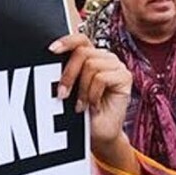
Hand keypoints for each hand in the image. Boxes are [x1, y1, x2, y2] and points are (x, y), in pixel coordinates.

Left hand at [50, 34, 132, 158]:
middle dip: (68, 75)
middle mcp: (104, 57)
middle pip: (82, 53)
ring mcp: (116, 66)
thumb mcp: (69, 90)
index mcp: (90, 56)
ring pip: (91, 65)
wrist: (98, 135)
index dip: (66, 42)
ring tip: (80, 106)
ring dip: (82, 90)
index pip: (80, 39)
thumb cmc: (82, 113)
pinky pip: (102, 78)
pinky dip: (93, 94)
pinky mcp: (125, 77)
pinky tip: (93, 106)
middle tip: (61, 95)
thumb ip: (65, 73)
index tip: (51, 51)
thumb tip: (50, 59)